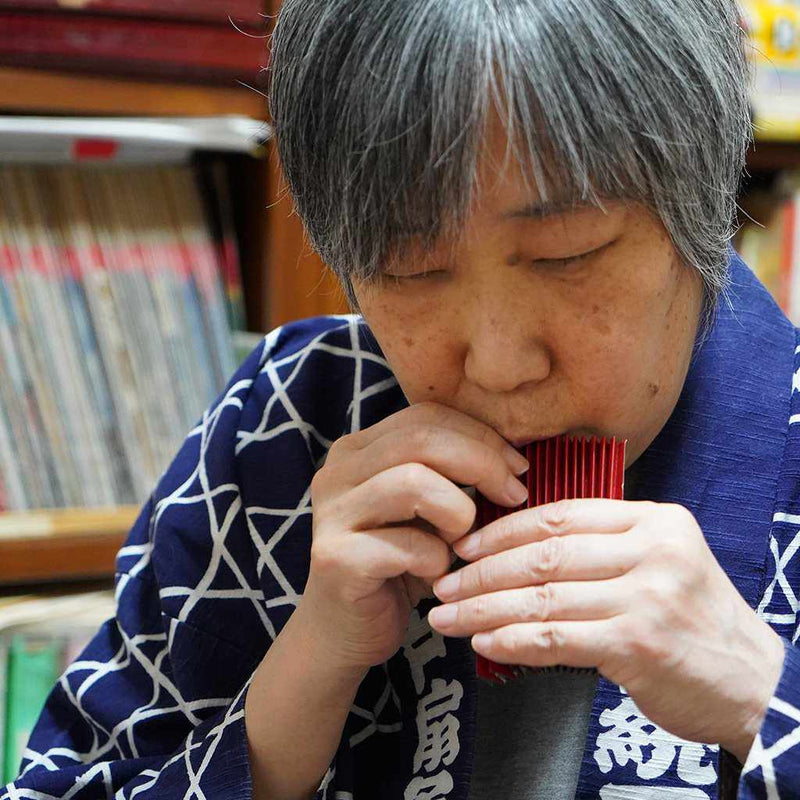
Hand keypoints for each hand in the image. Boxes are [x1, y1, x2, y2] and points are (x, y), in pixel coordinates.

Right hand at [301, 402, 530, 671]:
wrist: (345, 631)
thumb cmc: (397, 565)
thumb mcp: (426, 510)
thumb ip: (450, 474)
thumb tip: (514, 457)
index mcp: (358, 449)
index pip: (425, 417)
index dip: (479, 435)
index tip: (517, 467)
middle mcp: (336, 472)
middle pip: (421, 439)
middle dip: (482, 463)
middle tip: (514, 495)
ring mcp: (331, 513)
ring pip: (414, 482)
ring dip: (459, 513)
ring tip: (462, 543)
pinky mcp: (336, 558)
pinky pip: (411, 545)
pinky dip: (438, 561)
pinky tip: (435, 576)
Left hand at [427, 498, 785, 760]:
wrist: (753, 681)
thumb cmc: (693, 620)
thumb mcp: (662, 561)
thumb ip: (604, 545)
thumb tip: (519, 547)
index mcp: (653, 520)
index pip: (559, 514)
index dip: (503, 529)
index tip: (465, 545)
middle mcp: (652, 549)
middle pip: (545, 553)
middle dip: (483, 570)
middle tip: (443, 583)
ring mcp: (648, 594)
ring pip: (543, 596)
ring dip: (484, 607)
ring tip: (447, 616)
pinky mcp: (639, 642)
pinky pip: (557, 637)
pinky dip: (513, 639)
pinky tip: (484, 641)